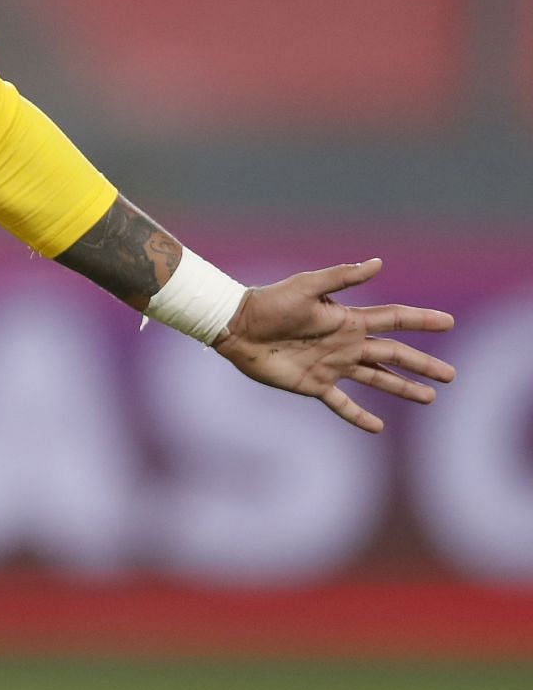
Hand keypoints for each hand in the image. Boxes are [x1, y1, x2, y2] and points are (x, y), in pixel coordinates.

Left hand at [212, 258, 454, 432]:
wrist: (238, 326)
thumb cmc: (269, 302)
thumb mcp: (307, 286)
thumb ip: (342, 277)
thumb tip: (378, 262)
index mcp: (347, 320)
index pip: (393, 320)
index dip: (420, 320)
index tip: (447, 322)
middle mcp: (346, 344)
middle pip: (393, 355)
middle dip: (422, 364)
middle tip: (451, 375)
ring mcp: (332, 366)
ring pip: (377, 379)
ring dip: (403, 388)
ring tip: (430, 397)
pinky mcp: (314, 385)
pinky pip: (341, 404)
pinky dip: (358, 416)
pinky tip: (377, 427)